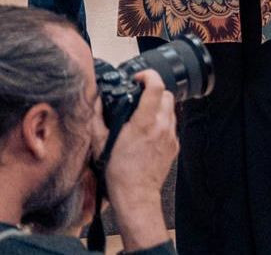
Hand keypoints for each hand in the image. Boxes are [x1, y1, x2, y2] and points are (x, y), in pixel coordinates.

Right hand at [100, 71, 177, 251]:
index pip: (156, 87)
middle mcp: (162, 126)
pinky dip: (162, 122)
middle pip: (167, 95)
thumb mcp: (100, 143)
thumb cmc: (118, 172)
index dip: (149, 76)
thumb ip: (97, 119)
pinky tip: (148, 132)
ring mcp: (170, 136)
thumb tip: (96, 102)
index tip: (139, 78)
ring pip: (171, 109)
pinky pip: (172, 125)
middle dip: (154, 91)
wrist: (136, 194)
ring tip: (142, 115)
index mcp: (144, 123)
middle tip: (139, 96)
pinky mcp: (174, 145)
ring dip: (159, 106)